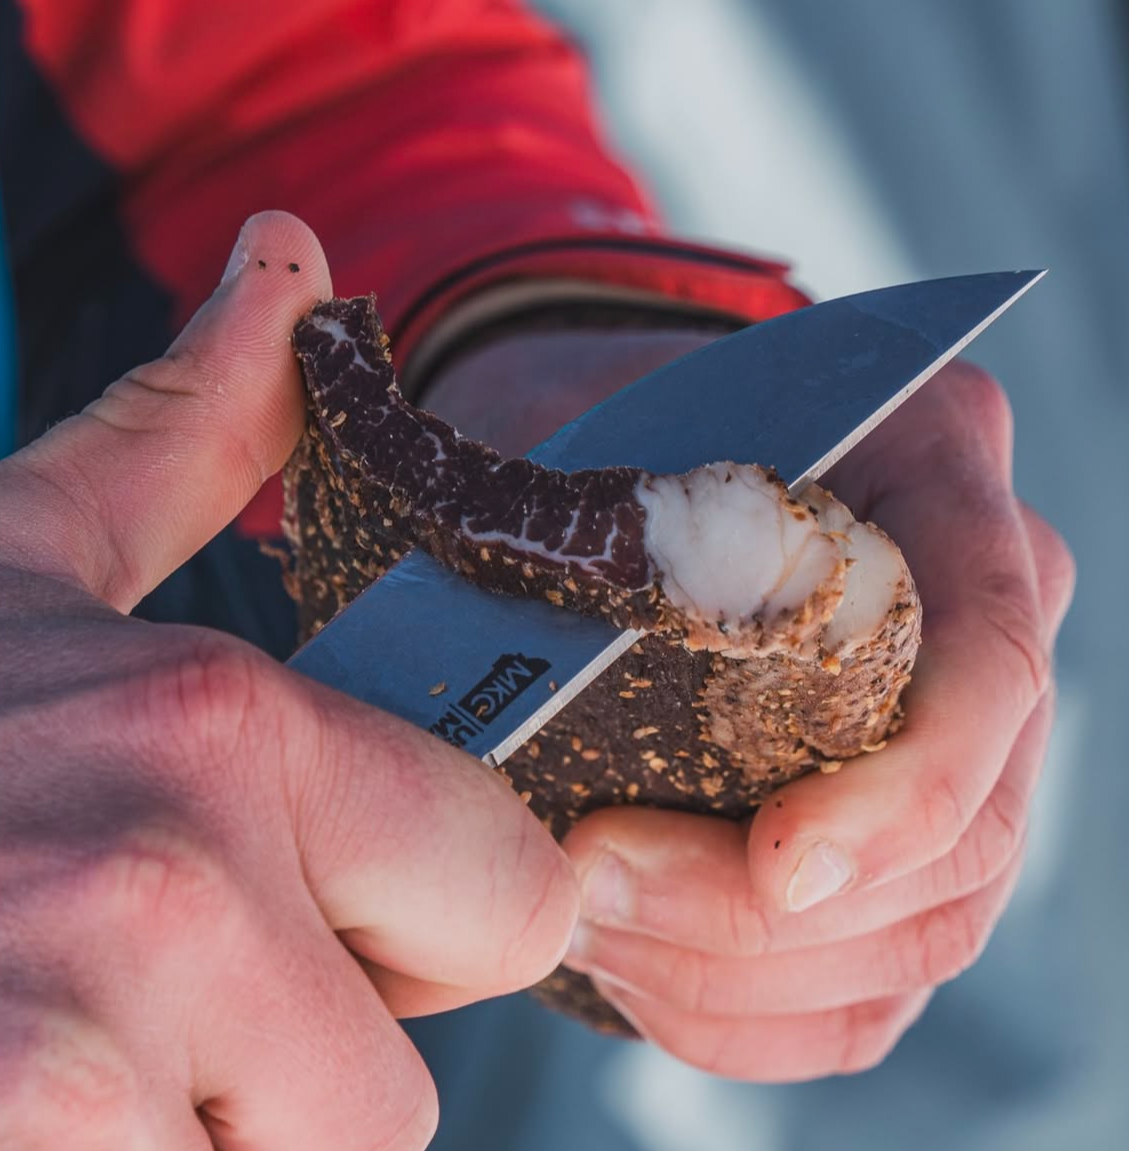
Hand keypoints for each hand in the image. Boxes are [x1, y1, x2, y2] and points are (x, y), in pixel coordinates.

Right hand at [0, 212, 577, 1147]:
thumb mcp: (20, 563)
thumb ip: (189, 432)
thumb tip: (295, 257)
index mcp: (221, 731)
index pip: (520, 898)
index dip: (441, 931)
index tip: (340, 920)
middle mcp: (167, 887)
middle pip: (392, 1088)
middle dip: (299, 1066)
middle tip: (145, 994)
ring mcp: (67, 1060)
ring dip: (196, 1135)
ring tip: (59, 1041)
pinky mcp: (17, 1150)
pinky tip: (29, 1093)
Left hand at [428, 334, 1074, 1080]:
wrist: (617, 445)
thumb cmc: (609, 416)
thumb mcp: (608, 417)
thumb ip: (617, 512)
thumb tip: (533, 655)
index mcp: (940, 477)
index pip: (991, 667)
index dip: (906, 794)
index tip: (778, 867)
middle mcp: (979, 621)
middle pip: (966, 840)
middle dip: (769, 912)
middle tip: (591, 886)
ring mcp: (953, 745)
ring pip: (918, 935)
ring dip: (743, 972)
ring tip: (589, 927)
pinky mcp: (893, 840)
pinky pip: (866, 984)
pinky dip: (747, 1011)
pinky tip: (635, 970)